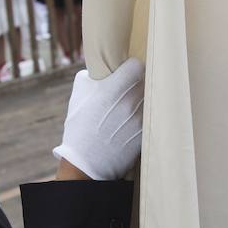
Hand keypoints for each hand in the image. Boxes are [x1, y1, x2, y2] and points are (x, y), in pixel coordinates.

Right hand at [53, 58, 144, 179]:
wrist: (86, 161)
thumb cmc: (79, 127)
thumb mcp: (78, 95)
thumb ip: (90, 77)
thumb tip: (99, 70)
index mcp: (115, 88)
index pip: (137, 65)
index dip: (131, 68)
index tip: (126, 72)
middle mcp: (131, 100)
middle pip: (144, 81)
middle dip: (136, 84)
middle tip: (127, 89)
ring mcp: (140, 117)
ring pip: (148, 99)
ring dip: (140, 100)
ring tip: (127, 108)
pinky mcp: (145, 132)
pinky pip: (149, 117)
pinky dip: (141, 117)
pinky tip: (128, 124)